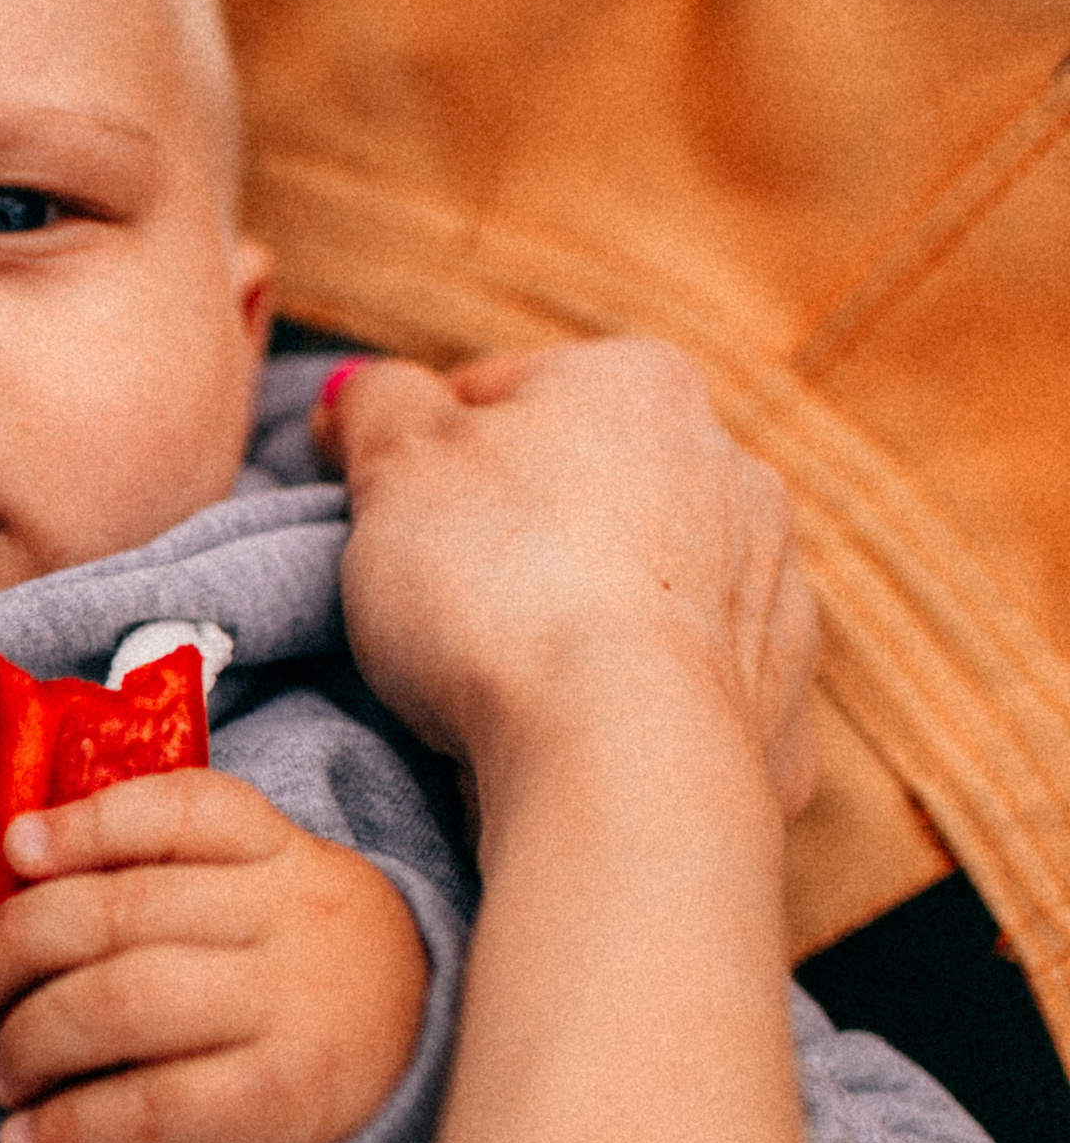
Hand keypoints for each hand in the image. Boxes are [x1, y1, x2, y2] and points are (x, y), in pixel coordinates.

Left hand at [0, 771, 428, 1142]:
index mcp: (282, 854)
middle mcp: (290, 921)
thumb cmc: (306, 977)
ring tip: (2, 1071)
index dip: (86, 823)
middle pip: (122, 913)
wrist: (433, 1077)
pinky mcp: (277, 1104)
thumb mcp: (272, 896)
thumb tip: (20, 870)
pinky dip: (67, 1127)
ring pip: (122, 1004)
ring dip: (30, 1040)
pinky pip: (147, 1108)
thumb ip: (174, 874)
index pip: (181, 809)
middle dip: (15, 945)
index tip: (15, 848)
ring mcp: (289, 1012)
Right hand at [322, 342, 818, 824]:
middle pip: (588, 490)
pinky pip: (688, 692)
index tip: (384, 513)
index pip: (503, 392)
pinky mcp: (776, 707)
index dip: (424, 455)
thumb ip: (379, 406)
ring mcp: (770, 593)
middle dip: (517, 534)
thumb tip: (366, 392)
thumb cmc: (504, 587)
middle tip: (438, 597)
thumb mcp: (398, 463)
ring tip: (506, 678)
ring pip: (648, 590)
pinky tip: (581, 737)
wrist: (622, 758)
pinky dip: (638, 708)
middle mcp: (731, 470)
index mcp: (641, 385)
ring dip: (586, 617)